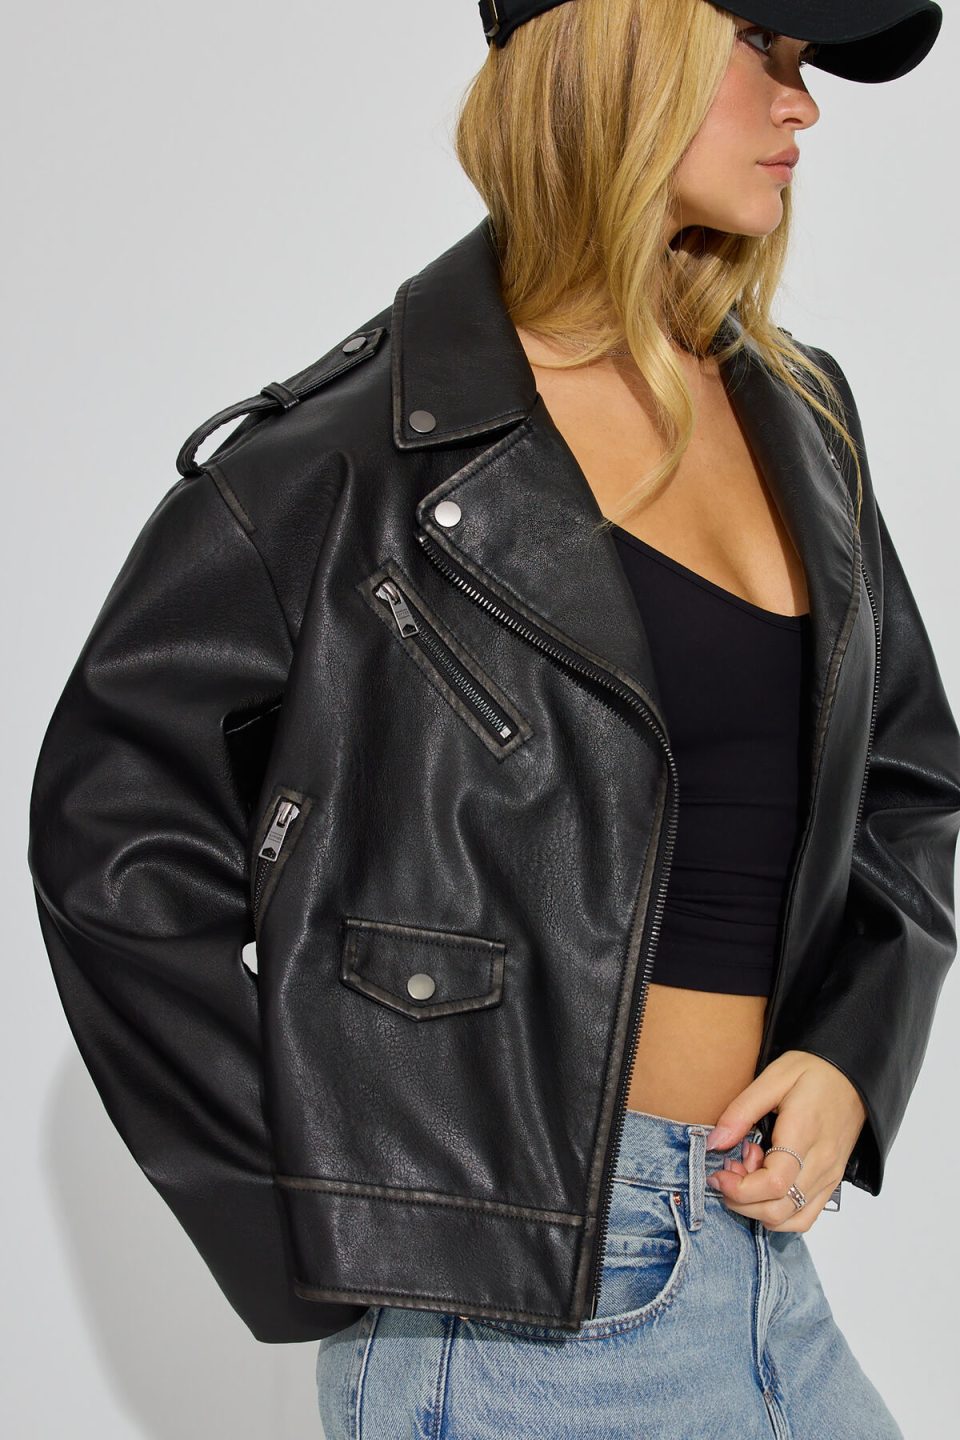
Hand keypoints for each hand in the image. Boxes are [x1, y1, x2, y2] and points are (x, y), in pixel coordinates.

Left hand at [702, 1051, 867, 1231]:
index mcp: (804, 1135)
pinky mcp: (831, 1182)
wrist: (852, 1076)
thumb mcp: (771, 1078)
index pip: (772, 1184)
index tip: (718, 1173)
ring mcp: (829, 1177)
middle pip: (777, 1209)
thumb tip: (714, 1143)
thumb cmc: (813, 1072)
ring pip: (790, 1219)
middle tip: (729, 1168)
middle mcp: (821, 1164)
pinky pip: (805, 1216)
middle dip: (741, 1199)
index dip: (738, 1188)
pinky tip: (764, 1186)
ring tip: (747, 1173)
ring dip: (758, 1208)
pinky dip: (778, 1213)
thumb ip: (740, 1112)